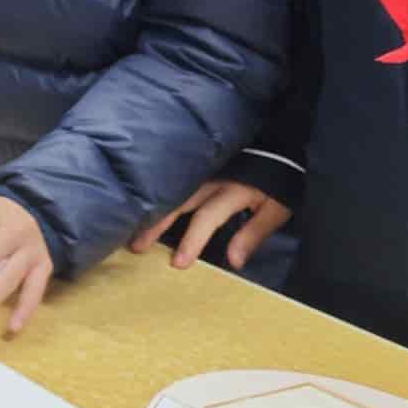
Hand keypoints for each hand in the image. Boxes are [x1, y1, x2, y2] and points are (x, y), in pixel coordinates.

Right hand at [129, 178, 290, 269]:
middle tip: (136, 246)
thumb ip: (253, 234)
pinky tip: (138, 200)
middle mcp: (210, 180)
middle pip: (178, 202)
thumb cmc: (277, 181)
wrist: (279, 144)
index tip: (178, 263)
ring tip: (129, 225)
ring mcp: (200, 169)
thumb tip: (233, 261)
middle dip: (156, 224)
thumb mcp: (275, 210)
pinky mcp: (195, 162)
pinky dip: (155, 190)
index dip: (192, 240)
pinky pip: (172, 177)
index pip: (206, 218)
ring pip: (170, 188)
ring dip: (150, 207)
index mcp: (231, 191)